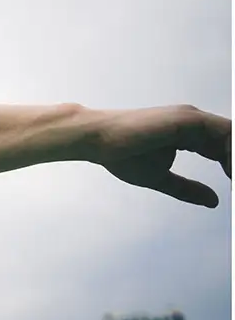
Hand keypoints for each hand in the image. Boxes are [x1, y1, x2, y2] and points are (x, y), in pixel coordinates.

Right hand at [92, 105, 230, 207]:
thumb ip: (186, 188)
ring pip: (233, 136)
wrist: (98, 140)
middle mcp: (193, 122)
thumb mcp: (160, 178)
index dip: (233, 169)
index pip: (224, 150)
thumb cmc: (120, 153)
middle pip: (232, 141)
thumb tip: (213, 200)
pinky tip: (233, 173)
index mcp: (189, 133)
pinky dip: (233, 153)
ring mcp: (191, 118)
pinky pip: (227, 134)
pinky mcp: (187, 119)